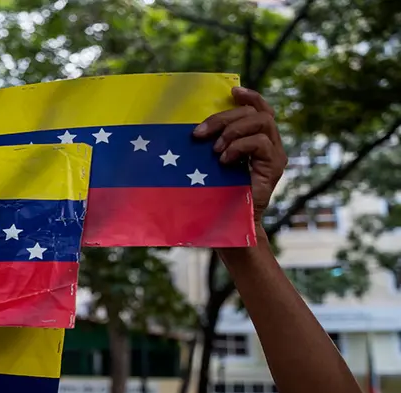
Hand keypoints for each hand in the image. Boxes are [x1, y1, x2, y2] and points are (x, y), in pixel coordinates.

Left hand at [193, 87, 287, 224]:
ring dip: (233, 130)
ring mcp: (275, 155)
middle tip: (200, 134)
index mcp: (257, 140)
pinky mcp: (274, 167)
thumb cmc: (216, 194)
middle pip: (255, 113)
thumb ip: (213, 144)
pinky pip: (260, 143)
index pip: (260, 109)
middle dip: (224, 117)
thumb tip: (194, 129)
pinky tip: (224, 161)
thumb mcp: (212, 163)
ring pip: (261, 122)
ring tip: (215, 150)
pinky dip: (239, 146)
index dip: (249, 97)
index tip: (232, 91)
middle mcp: (271, 144)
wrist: (230, 224)